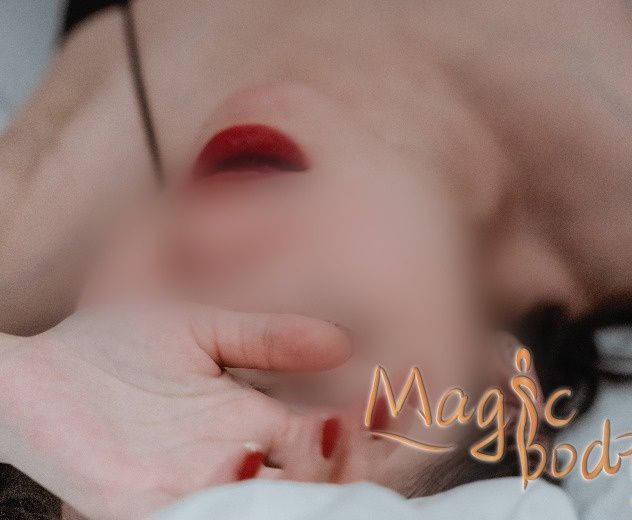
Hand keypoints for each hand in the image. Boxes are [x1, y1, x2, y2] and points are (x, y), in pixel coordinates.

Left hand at [0, 305, 350, 518]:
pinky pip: (197, 516)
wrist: (39, 366)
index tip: (394, 402)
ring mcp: (190, 486)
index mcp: (249, 422)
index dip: (366, 429)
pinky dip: (229, 500)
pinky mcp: (140, 504)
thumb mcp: (205, 328)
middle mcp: (231, 462)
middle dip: (349, 465)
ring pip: (266, 506)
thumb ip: (267, 337)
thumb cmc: (115, 345)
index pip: (327, 439)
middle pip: (310, 483)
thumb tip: (343, 342)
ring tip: (323, 437)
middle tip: (362, 427)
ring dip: (302, 485)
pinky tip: (247, 461)